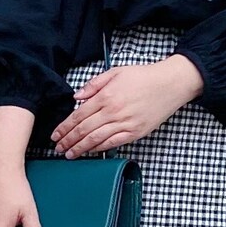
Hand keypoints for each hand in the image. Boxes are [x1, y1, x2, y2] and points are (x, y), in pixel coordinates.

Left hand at [50, 54, 203, 156]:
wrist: (170, 84)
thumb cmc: (144, 77)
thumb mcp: (116, 72)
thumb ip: (94, 84)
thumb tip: (76, 97)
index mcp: (105, 96)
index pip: (78, 115)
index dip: (64, 127)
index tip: (55, 135)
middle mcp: (113, 112)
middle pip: (84, 130)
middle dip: (68, 141)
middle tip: (58, 148)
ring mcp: (124, 124)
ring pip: (96, 140)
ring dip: (80, 148)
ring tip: (69, 154)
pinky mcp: (135, 132)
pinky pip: (112, 143)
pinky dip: (99, 149)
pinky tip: (90, 152)